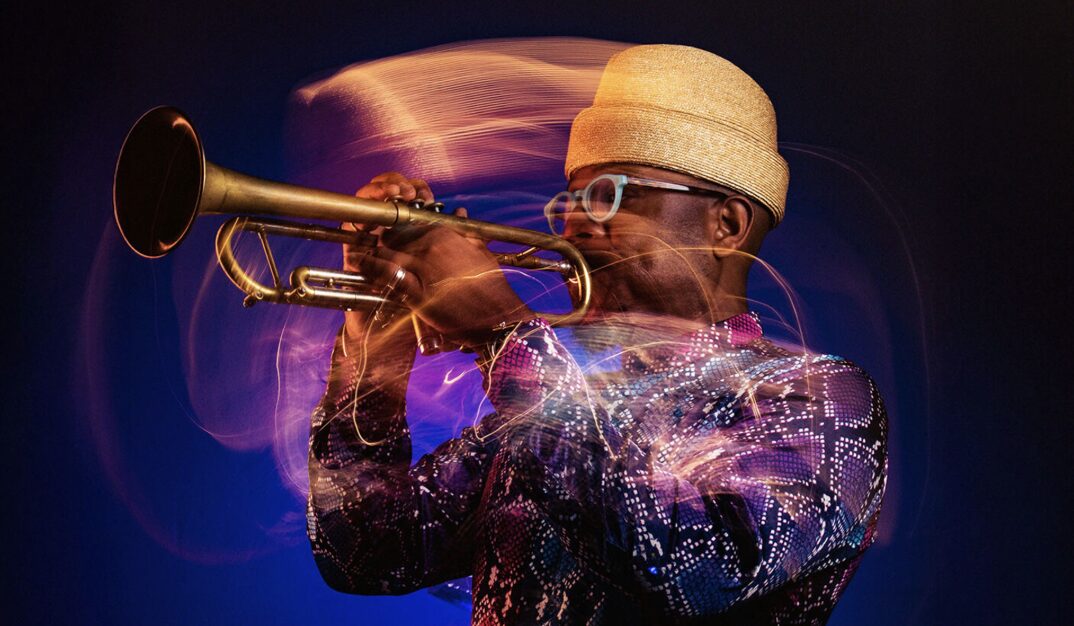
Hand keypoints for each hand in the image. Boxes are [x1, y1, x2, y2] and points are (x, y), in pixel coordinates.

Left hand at [348, 176, 534, 347]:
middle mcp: (433, 246)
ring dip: (371, 252)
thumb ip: (467, 233)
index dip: (397, 230)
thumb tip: (460, 213)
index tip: (389, 235)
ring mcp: (424, 267)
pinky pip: (387, 274)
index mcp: (447, 234)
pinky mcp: (418, 292)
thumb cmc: (492, 288)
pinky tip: (360, 265)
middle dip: (382, 240)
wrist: (498, 319)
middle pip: (396, 236)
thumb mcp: (481, 253)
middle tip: (370, 245)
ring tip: (357, 254)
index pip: (412, 224)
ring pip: (388, 252)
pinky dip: (370, 267)